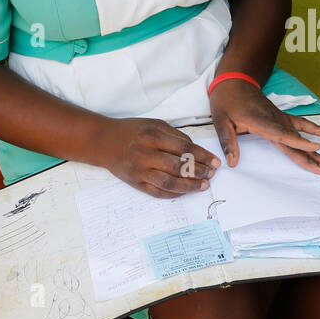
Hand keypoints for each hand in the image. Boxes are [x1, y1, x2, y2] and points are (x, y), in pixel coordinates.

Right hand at [93, 117, 219, 197]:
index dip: (203, 156)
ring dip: (190, 186)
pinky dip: (174, 194)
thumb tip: (196, 151)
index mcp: (153, 136)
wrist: (104, 142)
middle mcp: (146, 154)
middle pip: (179, 167)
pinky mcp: (135, 183)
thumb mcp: (155, 124)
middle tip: (211, 174)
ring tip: (203, 185)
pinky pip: (157, 192)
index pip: (185, 149)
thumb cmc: (133, 131)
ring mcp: (140, 171)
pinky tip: (185, 191)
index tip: (215, 162)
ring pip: (169, 183)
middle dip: (199, 172)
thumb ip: (176, 136)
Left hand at [209, 79, 319, 172]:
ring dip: (315, 149)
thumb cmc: (226, 100)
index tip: (315, 147)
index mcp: (259, 122)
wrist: (234, 80)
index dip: (298, 142)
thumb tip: (232, 162)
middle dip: (312, 155)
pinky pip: (300, 123)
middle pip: (295, 140)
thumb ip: (228, 141)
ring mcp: (279, 117)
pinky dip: (314, 129)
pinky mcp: (281, 116)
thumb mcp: (220, 120)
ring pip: (300, 135)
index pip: (281, 134)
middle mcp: (274, 120)